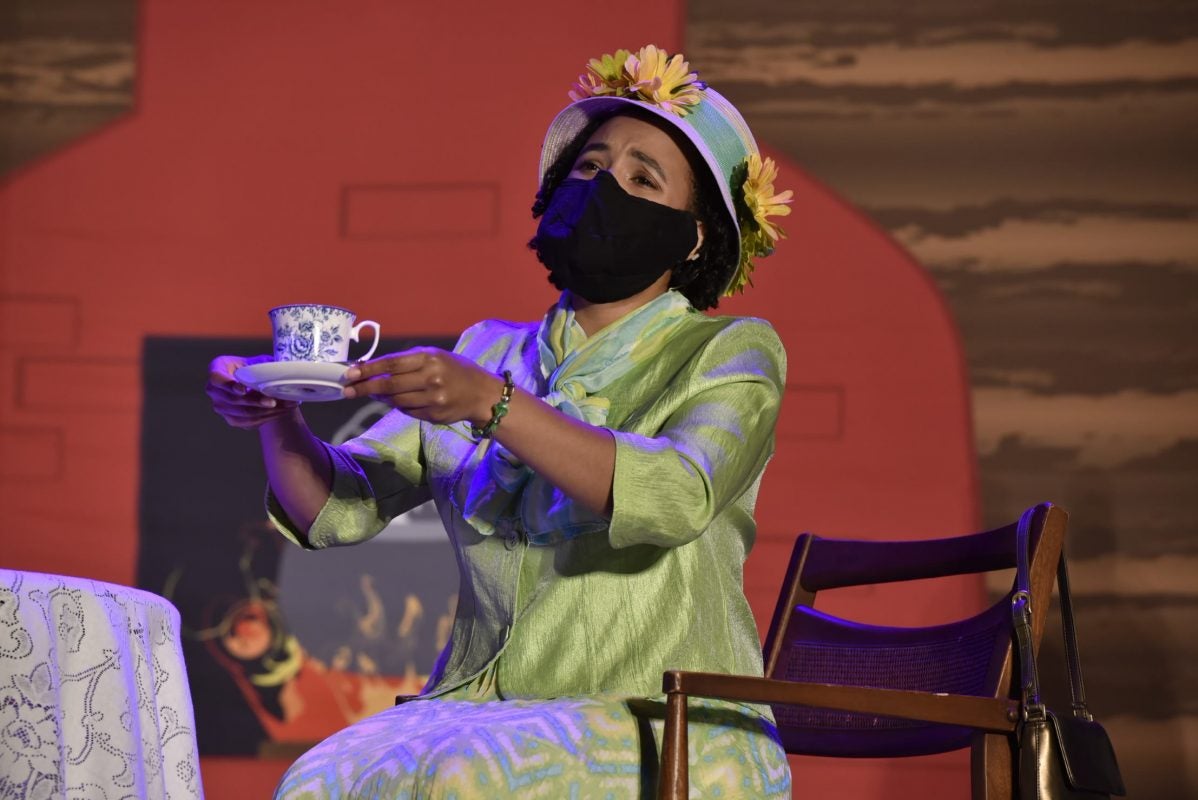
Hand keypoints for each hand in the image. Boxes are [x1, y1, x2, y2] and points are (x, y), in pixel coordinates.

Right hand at [206, 354, 299, 428]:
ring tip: (285, 407)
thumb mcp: (258, 360)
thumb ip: (264, 364)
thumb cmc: (255, 367)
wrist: (256, 382)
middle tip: (274, 401)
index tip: (243, 390)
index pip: (216, 379)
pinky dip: (266, 418)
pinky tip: (280, 412)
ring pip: (242, 413)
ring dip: (266, 412)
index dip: (228, 385)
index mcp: (217, 368)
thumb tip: (279, 370)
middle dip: (256, 402)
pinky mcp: (231, 418)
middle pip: (233, 400)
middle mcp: (214, 389)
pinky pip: (247, 422)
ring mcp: (220, 406)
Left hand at [341, 348, 498, 425]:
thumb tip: (374, 370)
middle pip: (389, 384)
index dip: (368, 370)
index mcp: (429, 358)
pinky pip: (408, 411)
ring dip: (380, 398)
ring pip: (396, 401)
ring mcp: (433, 398)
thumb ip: (407, 362)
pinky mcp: (435, 415)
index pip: (391, 364)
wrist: (482, 393)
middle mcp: (431, 378)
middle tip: (347, 390)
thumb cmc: (455, 370)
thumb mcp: (435, 357)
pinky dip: (397, 406)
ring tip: (371, 394)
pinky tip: (394, 401)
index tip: (351, 374)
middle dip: (365, 388)